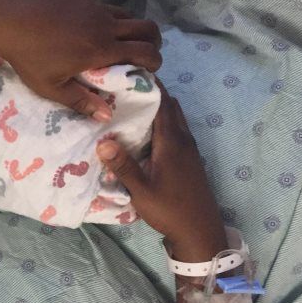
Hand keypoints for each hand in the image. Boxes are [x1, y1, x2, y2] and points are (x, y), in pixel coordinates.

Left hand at [0, 0, 161, 120]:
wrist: (7, 21)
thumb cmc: (28, 58)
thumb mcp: (51, 87)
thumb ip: (81, 101)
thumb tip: (107, 116)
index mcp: (101, 48)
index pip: (145, 51)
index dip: (155, 61)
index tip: (150, 71)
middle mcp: (104, 24)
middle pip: (147, 27)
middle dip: (153, 42)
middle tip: (144, 55)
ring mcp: (94, 7)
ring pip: (129, 14)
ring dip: (133, 28)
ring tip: (121, 43)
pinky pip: (107, 7)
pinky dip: (112, 19)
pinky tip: (94, 30)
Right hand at [95, 81, 226, 260]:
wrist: (199, 231)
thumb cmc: (169, 210)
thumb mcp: (141, 190)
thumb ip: (123, 165)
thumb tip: (102, 141)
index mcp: (172, 143)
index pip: (163, 104)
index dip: (151, 86)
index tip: (133, 70)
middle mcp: (183, 141)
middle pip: (171, 107)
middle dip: (154, 93)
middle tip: (128, 86)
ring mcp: (189, 151)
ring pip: (175, 120)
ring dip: (159, 108)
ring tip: (134, 104)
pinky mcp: (189, 161)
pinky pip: (176, 132)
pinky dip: (163, 123)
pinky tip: (146, 132)